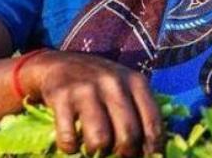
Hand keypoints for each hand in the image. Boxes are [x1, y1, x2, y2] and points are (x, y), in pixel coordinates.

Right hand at [23, 51, 162, 156]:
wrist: (57, 64)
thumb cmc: (98, 82)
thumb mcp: (125, 87)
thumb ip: (139, 111)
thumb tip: (152, 151)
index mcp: (135, 81)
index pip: (153, 122)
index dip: (153, 147)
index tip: (150, 157)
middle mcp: (114, 83)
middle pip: (128, 135)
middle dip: (125, 153)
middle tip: (117, 154)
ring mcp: (87, 89)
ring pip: (100, 140)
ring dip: (97, 151)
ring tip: (94, 148)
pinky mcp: (62, 97)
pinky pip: (69, 138)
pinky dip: (70, 148)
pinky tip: (72, 143)